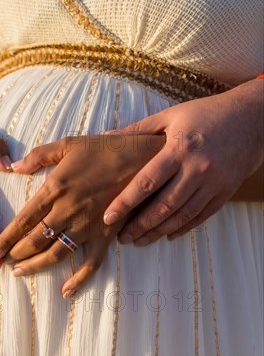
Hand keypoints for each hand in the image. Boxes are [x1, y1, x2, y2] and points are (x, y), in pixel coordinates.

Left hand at [0, 135, 163, 296]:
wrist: (144, 157)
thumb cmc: (104, 148)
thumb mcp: (67, 144)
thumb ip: (37, 156)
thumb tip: (11, 167)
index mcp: (55, 188)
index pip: (23, 220)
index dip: (5, 238)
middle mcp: (68, 211)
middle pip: (34, 240)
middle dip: (13, 255)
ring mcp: (87, 225)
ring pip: (56, 254)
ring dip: (35, 266)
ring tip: (18, 273)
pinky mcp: (106, 234)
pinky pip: (91, 263)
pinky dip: (78, 279)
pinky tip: (65, 291)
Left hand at [104, 80, 263, 245]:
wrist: (253, 118)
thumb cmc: (205, 114)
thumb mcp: (169, 116)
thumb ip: (137, 130)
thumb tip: (105, 138)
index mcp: (179, 149)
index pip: (146, 182)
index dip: (125, 203)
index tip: (108, 217)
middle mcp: (198, 169)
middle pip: (164, 205)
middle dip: (140, 225)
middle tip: (122, 238)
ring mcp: (214, 183)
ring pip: (183, 215)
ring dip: (159, 231)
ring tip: (140, 240)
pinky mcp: (226, 191)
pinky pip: (202, 216)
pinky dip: (183, 228)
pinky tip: (167, 234)